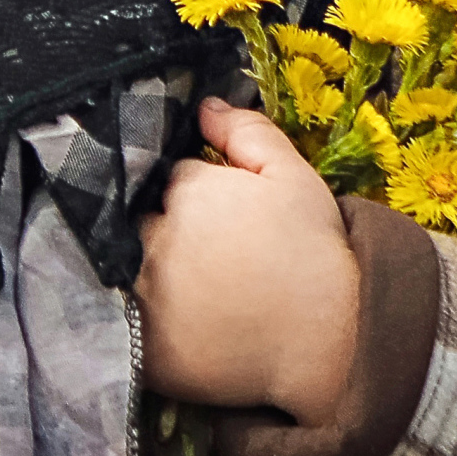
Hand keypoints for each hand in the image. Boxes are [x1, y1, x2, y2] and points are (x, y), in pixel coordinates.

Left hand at [135, 97, 358, 426]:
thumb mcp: (294, 178)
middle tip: (196, 252)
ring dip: (138, 271)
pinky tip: (167, 322)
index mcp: (185, 191)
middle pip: (138, 222)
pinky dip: (135, 320)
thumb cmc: (316, 255)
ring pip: (124, 270)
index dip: (187, 192)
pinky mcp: (143, 347)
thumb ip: (248, 133)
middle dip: (157, 228)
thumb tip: (203, 107)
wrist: (333, 345)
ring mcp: (143, 295)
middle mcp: (153, 238)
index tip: (212, 212)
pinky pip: (123, 324)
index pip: (167, 179)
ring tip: (180, 288)